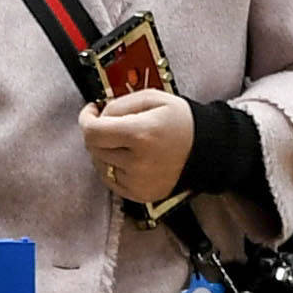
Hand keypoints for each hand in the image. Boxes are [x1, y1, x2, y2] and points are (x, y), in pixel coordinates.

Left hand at [81, 90, 195, 207]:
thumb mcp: (153, 98)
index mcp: (141, 134)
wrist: (206, 150)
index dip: (86, 119)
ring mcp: (139, 182)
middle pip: (93, 148)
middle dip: (96, 132)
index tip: (92, 110)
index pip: (92, 132)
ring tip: (123, 141)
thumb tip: (99, 114)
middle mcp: (138, 162)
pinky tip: (128, 157)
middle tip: (111, 123)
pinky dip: (113, 167)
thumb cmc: (180, 121)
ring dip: (104, 150)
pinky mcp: (140, 195)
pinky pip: (110, 180)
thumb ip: (120, 103)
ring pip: (100, 165)